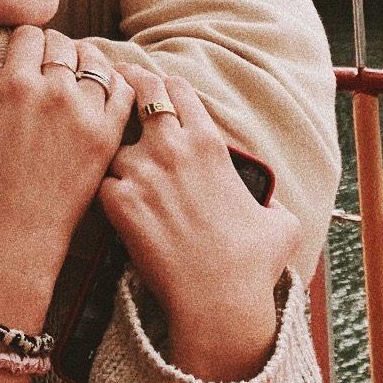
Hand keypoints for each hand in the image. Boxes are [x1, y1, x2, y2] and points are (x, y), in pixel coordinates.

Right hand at [0, 28, 135, 312]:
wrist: (13, 238)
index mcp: (14, 86)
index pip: (29, 34)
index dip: (23, 41)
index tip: (23, 55)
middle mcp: (54, 92)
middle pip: (63, 43)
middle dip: (53, 47)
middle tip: (49, 64)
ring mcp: (86, 115)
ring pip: (96, 60)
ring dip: (85, 58)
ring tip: (77, 71)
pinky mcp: (107, 138)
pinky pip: (124, 92)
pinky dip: (118, 81)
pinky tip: (105, 89)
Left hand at [100, 65, 303, 382]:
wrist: (219, 300)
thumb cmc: (252, 265)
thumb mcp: (282, 223)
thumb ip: (272, 199)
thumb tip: (270, 199)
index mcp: (209, 143)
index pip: (178, 90)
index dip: (163, 85)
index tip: (152, 86)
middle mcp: (173, 148)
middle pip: (140, 93)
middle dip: (127, 83)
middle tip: (114, 81)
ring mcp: (143, 172)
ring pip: (112, 144)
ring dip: (113, 154)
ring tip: (113, 168)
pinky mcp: (119, 201)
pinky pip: (100, 182)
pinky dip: (104, 191)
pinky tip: (113, 206)